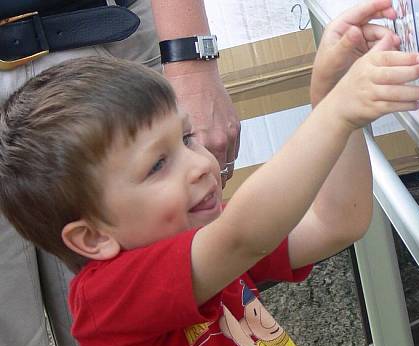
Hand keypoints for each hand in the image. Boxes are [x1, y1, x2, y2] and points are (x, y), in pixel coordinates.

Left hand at [164, 61, 240, 186]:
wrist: (194, 73)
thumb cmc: (179, 97)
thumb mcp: (174, 126)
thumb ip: (182, 150)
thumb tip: (181, 170)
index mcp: (202, 143)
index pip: (207, 178)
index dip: (203, 188)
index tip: (198, 192)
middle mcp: (219, 140)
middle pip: (221, 175)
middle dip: (213, 183)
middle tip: (205, 187)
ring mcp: (230, 134)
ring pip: (230, 164)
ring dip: (222, 170)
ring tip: (211, 173)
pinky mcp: (236, 126)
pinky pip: (234, 150)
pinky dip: (226, 155)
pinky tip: (216, 154)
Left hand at [311, 0, 399, 105]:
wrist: (328, 88)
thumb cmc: (325, 72)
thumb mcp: (334, 57)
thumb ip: (345, 44)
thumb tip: (355, 30)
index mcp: (339, 27)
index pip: (359, 10)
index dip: (375, 4)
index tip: (388, 2)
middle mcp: (350, 31)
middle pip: (371, 17)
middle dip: (384, 16)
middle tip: (395, 17)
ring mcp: (359, 40)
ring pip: (378, 32)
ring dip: (387, 36)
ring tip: (394, 43)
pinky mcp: (366, 50)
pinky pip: (380, 44)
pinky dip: (387, 46)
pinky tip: (392, 50)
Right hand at [325, 36, 418, 128]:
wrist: (337, 108)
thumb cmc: (352, 86)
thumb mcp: (361, 64)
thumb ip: (378, 51)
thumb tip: (392, 37)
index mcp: (366, 63)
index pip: (388, 57)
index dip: (406, 57)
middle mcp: (367, 77)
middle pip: (392, 74)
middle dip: (411, 72)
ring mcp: (369, 94)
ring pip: (394, 92)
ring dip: (412, 92)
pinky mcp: (372, 109)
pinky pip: (392, 106)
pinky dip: (405, 105)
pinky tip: (414, 104)